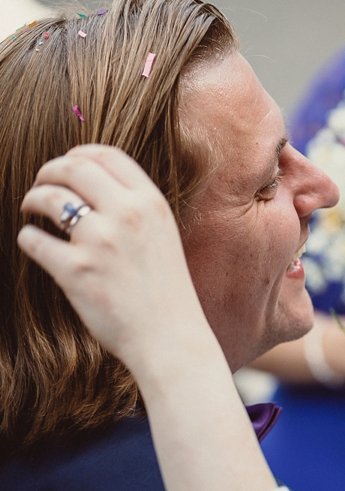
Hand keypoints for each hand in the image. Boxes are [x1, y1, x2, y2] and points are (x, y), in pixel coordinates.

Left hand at [17, 145, 209, 375]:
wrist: (171, 336)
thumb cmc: (166, 290)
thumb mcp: (163, 236)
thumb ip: (135, 208)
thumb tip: (93, 184)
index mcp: (151, 203)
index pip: (106, 155)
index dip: (78, 153)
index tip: (66, 164)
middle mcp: (127, 215)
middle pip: (72, 168)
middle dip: (47, 172)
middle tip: (40, 185)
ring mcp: (100, 241)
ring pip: (48, 198)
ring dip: (32, 199)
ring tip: (31, 209)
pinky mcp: (75, 270)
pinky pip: (33, 240)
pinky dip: (27, 238)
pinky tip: (35, 245)